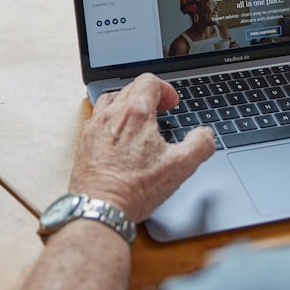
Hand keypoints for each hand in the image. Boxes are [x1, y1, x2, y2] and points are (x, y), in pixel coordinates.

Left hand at [69, 73, 216, 222]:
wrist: (100, 208)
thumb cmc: (135, 189)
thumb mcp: (180, 167)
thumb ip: (199, 145)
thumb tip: (206, 135)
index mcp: (136, 113)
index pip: (149, 81)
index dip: (165, 89)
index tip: (172, 104)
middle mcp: (111, 115)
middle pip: (130, 88)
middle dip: (149, 95)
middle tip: (160, 111)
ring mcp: (94, 128)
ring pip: (110, 99)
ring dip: (126, 103)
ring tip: (138, 119)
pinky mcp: (84, 143)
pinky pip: (96, 119)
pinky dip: (109, 120)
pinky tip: (117, 136)